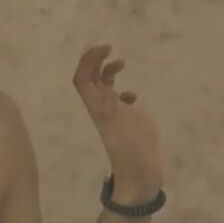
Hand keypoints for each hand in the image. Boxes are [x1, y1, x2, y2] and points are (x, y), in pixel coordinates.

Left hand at [73, 43, 164, 202]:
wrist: (141, 174)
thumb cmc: (132, 149)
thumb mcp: (120, 124)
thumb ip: (111, 105)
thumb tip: (104, 88)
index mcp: (97, 107)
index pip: (82, 79)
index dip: (88, 61)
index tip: (105, 48)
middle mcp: (101, 109)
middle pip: (89, 80)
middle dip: (95, 61)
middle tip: (109, 47)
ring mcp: (113, 115)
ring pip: (103, 89)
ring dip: (108, 72)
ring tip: (121, 63)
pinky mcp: (126, 122)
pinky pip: (118, 101)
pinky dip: (123, 91)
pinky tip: (132, 95)